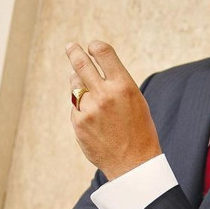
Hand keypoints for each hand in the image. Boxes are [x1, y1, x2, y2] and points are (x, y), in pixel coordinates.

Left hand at [66, 40, 160, 179]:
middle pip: (81, 64)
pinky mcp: (78, 122)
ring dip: (78, 81)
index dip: (96, 47)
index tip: (92, 46)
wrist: (134, 163)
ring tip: (85, 84)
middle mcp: (105, 94)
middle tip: (71, 46)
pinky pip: (76, 107)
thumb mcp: (136, 101)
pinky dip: (81, 108)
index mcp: (124, 86)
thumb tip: (85, 70)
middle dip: (74, 52)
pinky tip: (93, 117)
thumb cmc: (138, 130)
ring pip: (76, 85)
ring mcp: (89, 109)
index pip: (104, 54)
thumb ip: (115, 84)